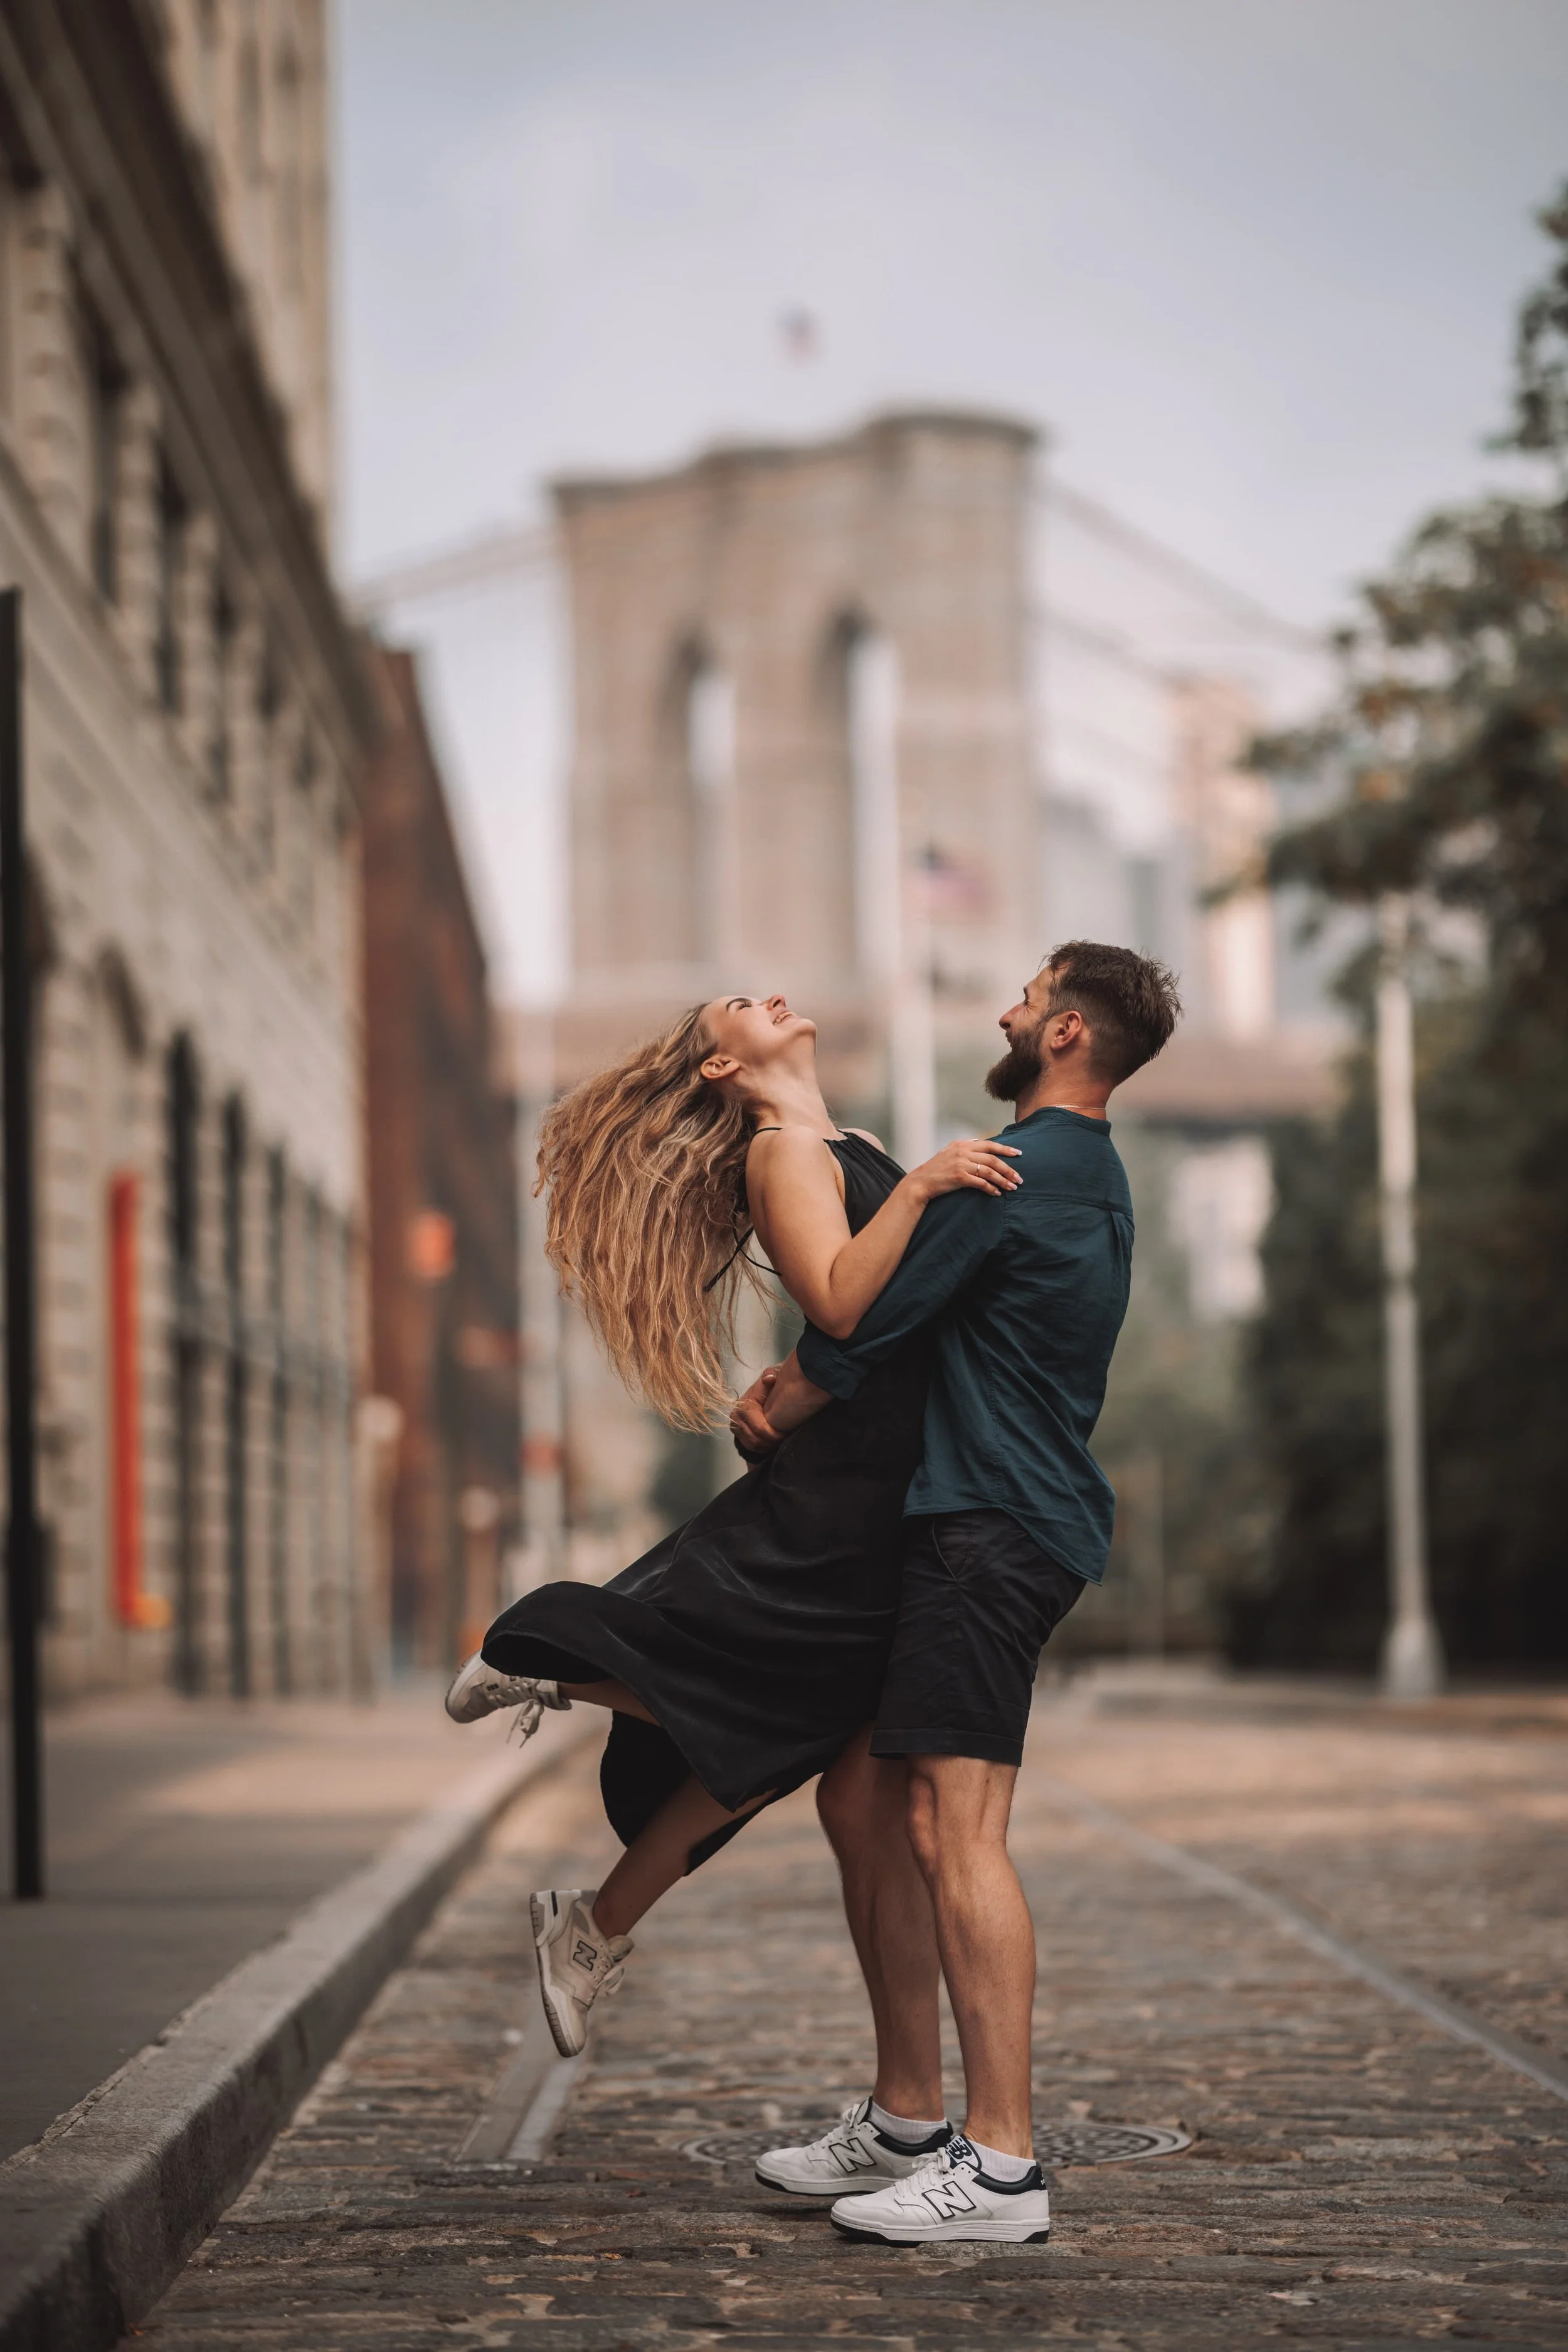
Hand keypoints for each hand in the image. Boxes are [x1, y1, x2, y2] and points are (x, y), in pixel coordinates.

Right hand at [728, 1352, 831, 1452]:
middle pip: (756, 1439)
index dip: (774, 1433)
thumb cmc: (768, 1388)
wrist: (759, 1396)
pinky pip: (751, 1448)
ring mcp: (736, 1427)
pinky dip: (763, 1447)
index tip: (786, 1432)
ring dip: (769, 1445)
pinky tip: (773, 1442)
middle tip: (785, 1437)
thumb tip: (770, 1378)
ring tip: (780, 1439)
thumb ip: (770, 1374)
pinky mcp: (738, 1435)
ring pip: (754, 1445)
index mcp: (744, 1405)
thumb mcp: (770, 1378)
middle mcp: (736, 1417)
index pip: (759, 1427)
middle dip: (773, 1440)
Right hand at [907, 1135, 1021, 1201]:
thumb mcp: (949, 1152)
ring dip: (1003, 1180)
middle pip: (993, 1159)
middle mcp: (963, 1152)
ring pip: (990, 1171)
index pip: (989, 1144)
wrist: (921, 1181)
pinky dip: (991, 1188)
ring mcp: (961, 1164)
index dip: (1005, 1149)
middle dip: (1009, 1169)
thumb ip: (964, 1148)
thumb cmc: (935, 1169)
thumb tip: (980, 1143)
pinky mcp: (960, 1177)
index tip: (1017, 1153)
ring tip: (1012, 1187)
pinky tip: (996, 1193)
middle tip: (1019, 1178)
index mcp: (962, 1144)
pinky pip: (981, 1183)